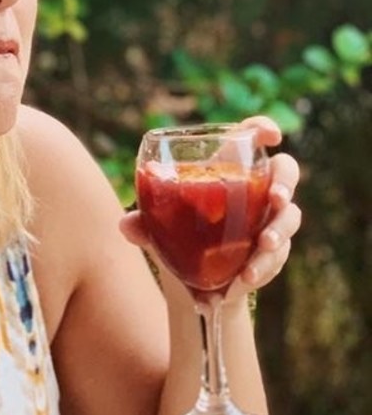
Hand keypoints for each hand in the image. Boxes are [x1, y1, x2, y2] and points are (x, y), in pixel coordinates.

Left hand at [119, 115, 301, 300]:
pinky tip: (236, 286)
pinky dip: (259, 272)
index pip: (251, 137)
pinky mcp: (275, 250)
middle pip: (286, 171)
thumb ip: (145, 224)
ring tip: (252, 262)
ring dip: (276, 237)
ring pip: (289, 219)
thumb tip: (125, 224)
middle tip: (276, 200)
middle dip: (285, 183)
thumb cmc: (178, 236)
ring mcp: (269, 219)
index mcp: (227, 168)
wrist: (193, 281)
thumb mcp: (158, 229)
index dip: (263, 129)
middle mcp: (256, 189)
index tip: (271, 136)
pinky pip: (278, 257)